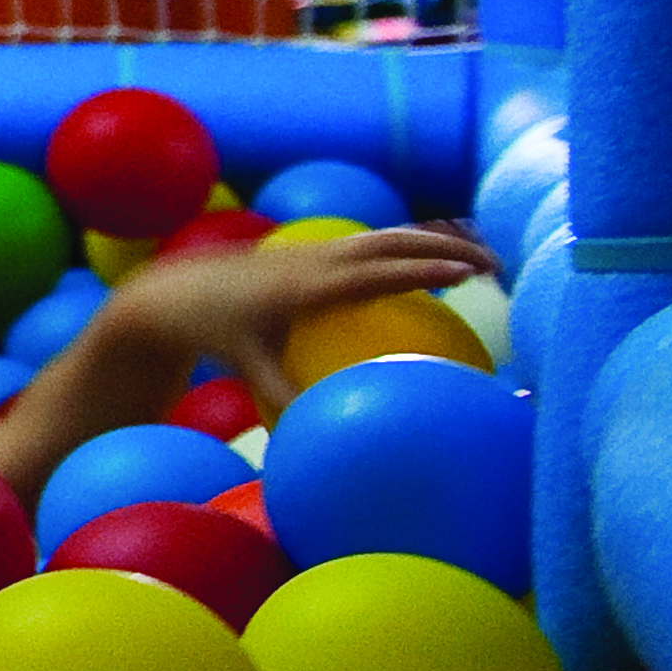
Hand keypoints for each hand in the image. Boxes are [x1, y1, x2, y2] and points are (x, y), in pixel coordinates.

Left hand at [108, 223, 501, 392]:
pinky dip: (405, 248)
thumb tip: (317, 434)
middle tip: (496, 265)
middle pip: (393, 242)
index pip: (378, 273)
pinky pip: (368, 245)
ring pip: (384, 236)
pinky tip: (432, 267)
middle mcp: (316, 260)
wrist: (175, 293)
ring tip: (480, 258)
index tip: (469, 273)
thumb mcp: (248, 368)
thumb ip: (284, 397)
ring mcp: (315, 250)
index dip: (424, 269)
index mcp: (308, 286)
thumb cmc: (215, 334)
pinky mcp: (312, 251)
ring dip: (432, 239)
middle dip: (446, 246)